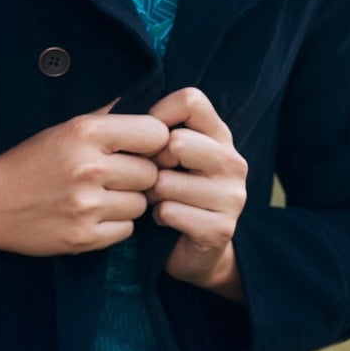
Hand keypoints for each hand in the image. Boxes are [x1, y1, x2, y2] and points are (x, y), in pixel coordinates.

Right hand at [0, 98, 171, 256]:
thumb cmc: (30, 162)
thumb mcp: (65, 129)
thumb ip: (108, 118)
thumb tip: (156, 111)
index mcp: (86, 133)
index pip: (155, 134)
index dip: (152, 142)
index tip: (140, 148)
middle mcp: (89, 168)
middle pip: (151, 173)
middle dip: (138, 176)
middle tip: (113, 176)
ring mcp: (87, 206)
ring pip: (141, 205)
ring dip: (127, 202)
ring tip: (99, 197)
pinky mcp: (84, 238)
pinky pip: (126, 230)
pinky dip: (114, 225)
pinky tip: (91, 215)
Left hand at [145, 87, 247, 297]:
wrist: (191, 250)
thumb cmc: (169, 193)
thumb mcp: (164, 155)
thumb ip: (152, 129)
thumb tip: (116, 108)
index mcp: (219, 136)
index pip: (191, 100)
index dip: (158, 117)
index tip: (146, 140)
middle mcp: (232, 162)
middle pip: (178, 142)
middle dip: (151, 163)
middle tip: (151, 178)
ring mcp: (232, 196)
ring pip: (167, 182)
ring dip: (150, 194)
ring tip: (156, 200)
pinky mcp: (221, 227)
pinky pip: (170, 211)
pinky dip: (158, 217)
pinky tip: (164, 220)